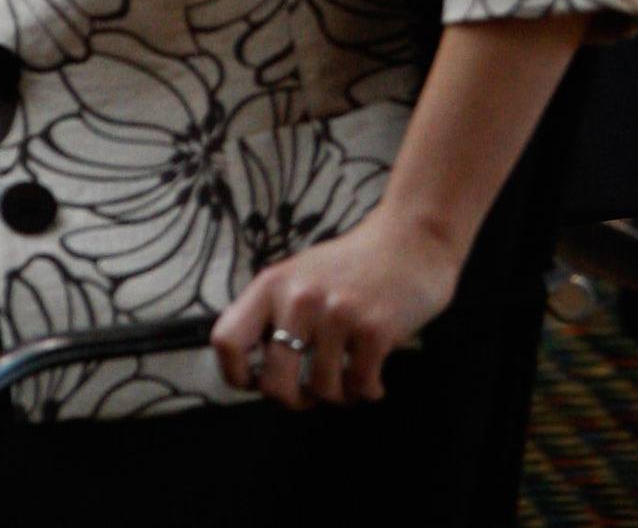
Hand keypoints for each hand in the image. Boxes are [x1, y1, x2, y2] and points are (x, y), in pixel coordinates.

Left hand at [210, 205, 462, 410]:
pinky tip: (375, 377)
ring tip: (350, 375)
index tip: (258, 382)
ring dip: (339, 394)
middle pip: (273, 383)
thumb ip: (276, 313)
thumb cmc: (353, 266)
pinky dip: (369, 391)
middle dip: (293, 400)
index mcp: (272, 284)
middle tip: (310, 393)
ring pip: (322, 391)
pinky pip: (360, 388)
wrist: (412, 238)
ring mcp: (337, 313)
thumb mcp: (301, 276)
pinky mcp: (374, 329)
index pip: (225, 340)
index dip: (236, 375)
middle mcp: (299, 297)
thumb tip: (256, 374)